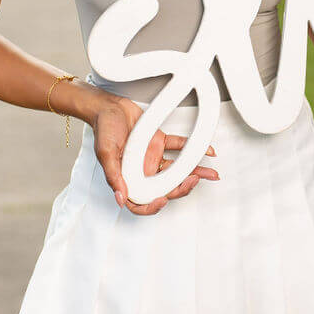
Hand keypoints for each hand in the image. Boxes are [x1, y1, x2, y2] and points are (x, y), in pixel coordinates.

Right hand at [91, 94, 218, 215]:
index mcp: (128, 177)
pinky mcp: (160, 143)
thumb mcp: (105, 153)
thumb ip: (114, 176)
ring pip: (176, 171)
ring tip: (210, 174)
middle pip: (164, 188)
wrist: (110, 106)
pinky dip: (193, 149)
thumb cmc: (103, 130)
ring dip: (194, 173)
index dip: (152, 206)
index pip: (140, 201)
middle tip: (193, 181)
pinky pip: (179, 148)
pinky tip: (206, 151)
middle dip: (181, 188)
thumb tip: (121, 198)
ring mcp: (153, 158)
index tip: (163, 200)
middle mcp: (142, 171)